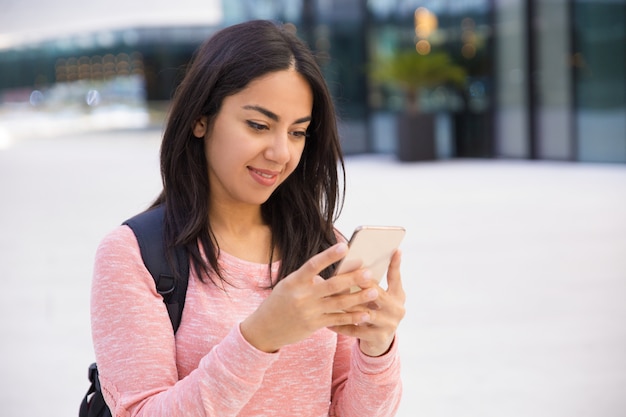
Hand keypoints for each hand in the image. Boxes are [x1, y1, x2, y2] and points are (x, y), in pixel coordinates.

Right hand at [239, 243, 380, 352]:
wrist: (265, 328)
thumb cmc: (281, 301)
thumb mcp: (289, 285)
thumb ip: (310, 279)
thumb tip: (337, 271)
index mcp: (294, 281)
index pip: (314, 265)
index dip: (330, 255)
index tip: (345, 246)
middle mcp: (302, 296)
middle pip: (332, 285)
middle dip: (352, 279)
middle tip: (369, 273)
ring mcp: (309, 311)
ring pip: (338, 303)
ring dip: (358, 298)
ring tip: (375, 292)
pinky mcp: (314, 325)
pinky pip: (337, 320)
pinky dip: (352, 317)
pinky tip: (365, 314)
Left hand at [329, 250, 404, 356]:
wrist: (380, 342)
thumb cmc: (377, 311)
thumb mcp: (383, 296)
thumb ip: (373, 281)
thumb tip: (359, 261)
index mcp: (398, 296)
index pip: (395, 277)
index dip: (394, 263)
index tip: (393, 249)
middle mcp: (397, 309)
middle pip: (376, 293)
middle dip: (359, 284)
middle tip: (343, 275)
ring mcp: (389, 325)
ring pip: (363, 312)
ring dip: (344, 305)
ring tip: (327, 297)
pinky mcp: (378, 338)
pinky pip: (355, 329)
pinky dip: (340, 324)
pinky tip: (327, 320)